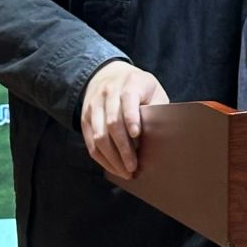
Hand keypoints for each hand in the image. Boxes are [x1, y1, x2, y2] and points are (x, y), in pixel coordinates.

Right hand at [80, 59, 168, 178]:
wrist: (109, 73)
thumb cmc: (139, 88)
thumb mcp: (153, 90)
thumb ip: (156, 109)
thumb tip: (162, 137)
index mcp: (129, 84)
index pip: (128, 100)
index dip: (131, 118)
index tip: (136, 134)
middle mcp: (108, 92)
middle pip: (112, 123)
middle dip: (123, 148)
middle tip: (133, 166)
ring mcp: (94, 105)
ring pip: (99, 135)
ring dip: (112, 158)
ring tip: (125, 172)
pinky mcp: (85, 117)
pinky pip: (90, 141)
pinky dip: (101, 157)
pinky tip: (113, 167)